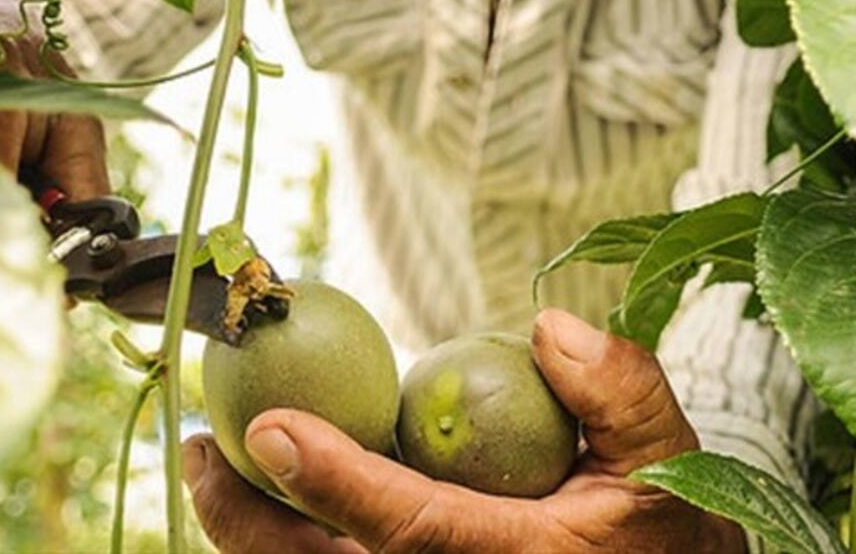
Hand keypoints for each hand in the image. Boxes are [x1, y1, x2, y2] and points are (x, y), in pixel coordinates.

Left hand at [184, 309, 747, 553]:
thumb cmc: (657, 540)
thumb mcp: (665, 467)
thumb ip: (622, 395)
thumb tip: (549, 328)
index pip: (410, 526)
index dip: (336, 481)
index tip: (268, 430)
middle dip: (246, 521)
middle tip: (196, 450)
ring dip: (248, 531)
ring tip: (207, 466)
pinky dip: (283, 540)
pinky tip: (261, 493)